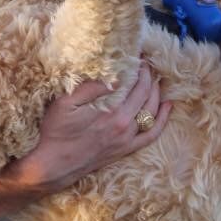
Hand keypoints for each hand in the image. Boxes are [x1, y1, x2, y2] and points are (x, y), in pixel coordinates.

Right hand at [12, 64, 172, 194]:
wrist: (53, 165)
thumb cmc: (56, 131)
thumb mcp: (65, 103)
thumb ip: (90, 88)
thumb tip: (112, 75)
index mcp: (112, 111)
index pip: (135, 83)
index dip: (139, 67)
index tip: (137, 55)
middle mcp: (124, 125)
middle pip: (146, 94)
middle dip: (148, 75)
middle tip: (145, 62)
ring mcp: (127, 139)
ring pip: (152, 112)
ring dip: (157, 92)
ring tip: (154, 78)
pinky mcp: (126, 149)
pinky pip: (151, 135)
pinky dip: (162, 120)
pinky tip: (167, 107)